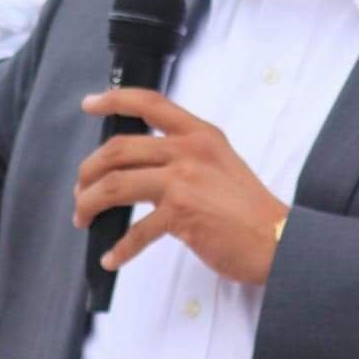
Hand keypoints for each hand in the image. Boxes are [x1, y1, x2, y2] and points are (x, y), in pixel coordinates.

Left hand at [73, 88, 288, 284]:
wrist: (278, 239)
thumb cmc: (249, 209)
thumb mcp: (221, 163)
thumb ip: (185, 157)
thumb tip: (140, 168)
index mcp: (200, 134)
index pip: (149, 103)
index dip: (114, 99)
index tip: (89, 104)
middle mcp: (190, 150)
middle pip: (119, 149)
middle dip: (89, 171)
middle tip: (80, 190)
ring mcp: (184, 180)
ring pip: (115, 185)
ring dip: (89, 203)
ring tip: (84, 218)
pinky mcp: (182, 213)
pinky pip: (136, 231)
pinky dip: (119, 248)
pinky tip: (111, 258)